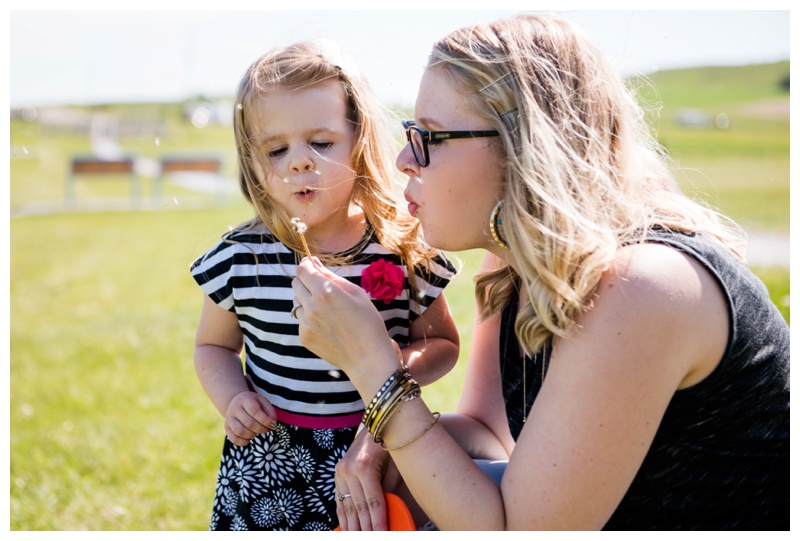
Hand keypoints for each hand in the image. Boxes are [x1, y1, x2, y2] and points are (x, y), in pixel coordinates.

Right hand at [224, 391, 276, 445]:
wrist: (235, 402)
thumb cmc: (253, 403)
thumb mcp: (263, 402)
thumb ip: (270, 412)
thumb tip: (273, 425)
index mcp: (245, 399)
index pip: (254, 411)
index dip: (265, 420)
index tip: (273, 426)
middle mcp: (235, 408)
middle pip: (248, 422)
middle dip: (260, 429)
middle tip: (266, 430)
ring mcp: (229, 418)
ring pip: (239, 431)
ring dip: (252, 435)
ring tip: (256, 433)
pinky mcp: (226, 427)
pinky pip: (233, 438)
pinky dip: (243, 442)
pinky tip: (249, 439)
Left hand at [293, 258, 396, 380]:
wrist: (368, 357)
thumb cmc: (368, 322)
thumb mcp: (356, 293)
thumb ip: (331, 276)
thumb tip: (313, 263)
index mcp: (325, 292)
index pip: (303, 270)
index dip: (306, 265)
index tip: (311, 266)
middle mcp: (311, 306)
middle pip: (296, 284)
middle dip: (306, 282)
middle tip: (322, 289)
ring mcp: (305, 323)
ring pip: (297, 303)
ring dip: (307, 302)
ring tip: (328, 312)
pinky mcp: (304, 337)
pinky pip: (301, 321)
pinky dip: (310, 319)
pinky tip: (328, 327)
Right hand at [335, 429, 392, 530]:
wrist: (377, 422)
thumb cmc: (392, 443)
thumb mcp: (395, 465)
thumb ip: (389, 490)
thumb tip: (387, 514)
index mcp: (365, 466)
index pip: (373, 502)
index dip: (378, 523)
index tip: (383, 535)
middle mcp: (349, 469)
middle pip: (359, 507)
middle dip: (366, 529)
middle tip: (372, 540)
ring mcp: (340, 471)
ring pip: (347, 506)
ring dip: (353, 526)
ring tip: (358, 538)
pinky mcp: (337, 473)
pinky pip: (339, 499)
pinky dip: (343, 516)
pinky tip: (347, 529)